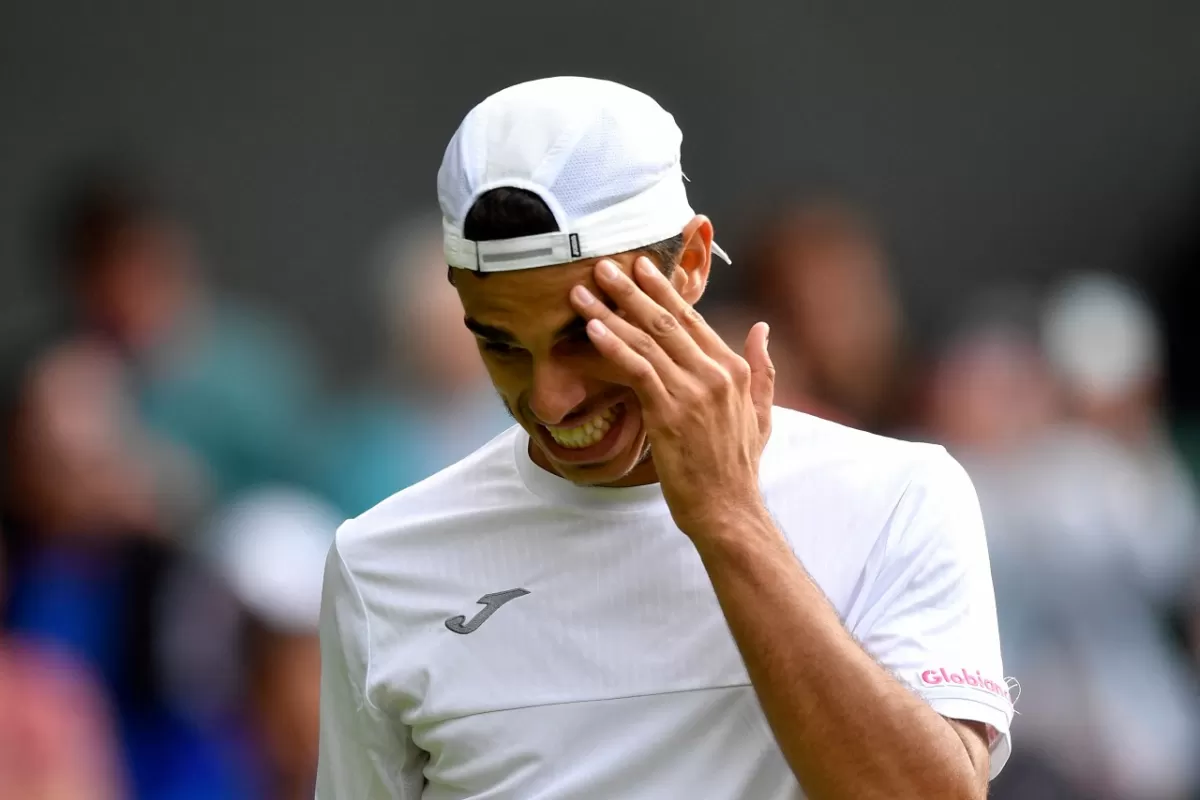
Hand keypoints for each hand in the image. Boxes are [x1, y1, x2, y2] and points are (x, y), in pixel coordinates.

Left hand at [570, 257, 775, 537]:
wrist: (728, 510)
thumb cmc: (737, 466)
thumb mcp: (762, 412)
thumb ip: (762, 368)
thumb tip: (762, 328)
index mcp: (734, 370)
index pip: (693, 319)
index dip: (665, 291)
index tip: (642, 266)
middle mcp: (716, 374)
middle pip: (667, 321)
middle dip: (633, 289)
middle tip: (606, 264)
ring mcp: (693, 393)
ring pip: (648, 340)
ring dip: (612, 311)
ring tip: (584, 291)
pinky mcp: (669, 414)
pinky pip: (637, 370)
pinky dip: (614, 346)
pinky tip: (593, 328)